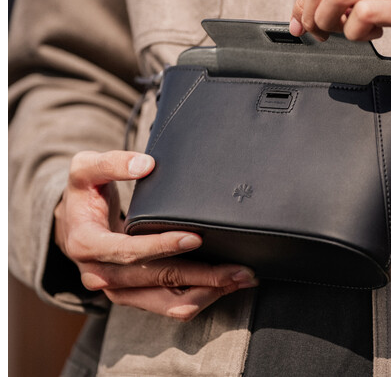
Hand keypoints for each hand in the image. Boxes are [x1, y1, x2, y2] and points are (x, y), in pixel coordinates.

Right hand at [54, 150, 257, 320]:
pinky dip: (198, 297)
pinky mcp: (134, 295)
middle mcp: (101, 275)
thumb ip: (112, 163)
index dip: (161, 246)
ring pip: (167, 302)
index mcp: (88, 245)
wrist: (73, 223)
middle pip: (157, 280)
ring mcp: (118, 290)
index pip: (128, 251)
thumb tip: (145, 165)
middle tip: (238, 268)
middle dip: (201, 276)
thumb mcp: (85, 169)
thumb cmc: (84, 194)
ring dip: (206, 292)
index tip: (195, 237)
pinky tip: (223, 285)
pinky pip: (167, 305)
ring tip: (239, 279)